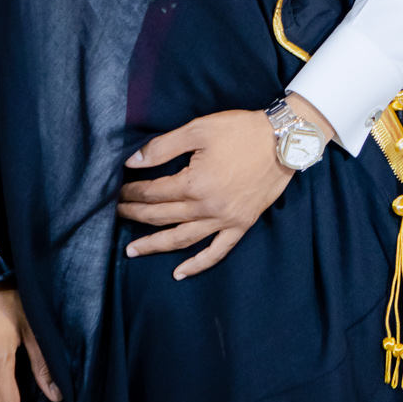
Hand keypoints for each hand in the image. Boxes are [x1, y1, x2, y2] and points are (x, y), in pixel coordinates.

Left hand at [118, 96, 324, 278]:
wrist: (285, 140)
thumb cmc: (242, 131)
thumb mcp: (199, 129)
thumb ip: (163, 147)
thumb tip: (133, 162)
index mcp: (194, 183)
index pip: (154, 192)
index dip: (133, 192)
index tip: (119, 191)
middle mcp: (206, 207)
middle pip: (162, 216)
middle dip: (136, 214)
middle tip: (117, 214)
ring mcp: (224, 220)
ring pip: (182, 239)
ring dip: (155, 245)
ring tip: (132, 251)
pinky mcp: (241, 225)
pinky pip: (217, 251)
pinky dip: (198, 265)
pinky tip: (179, 272)